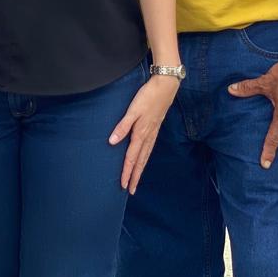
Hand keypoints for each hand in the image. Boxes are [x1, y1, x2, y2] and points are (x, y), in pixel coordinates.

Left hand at [109, 75, 178, 193]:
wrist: (166, 86)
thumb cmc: (148, 96)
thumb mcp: (133, 110)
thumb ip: (123, 126)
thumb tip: (112, 142)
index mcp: (141, 133)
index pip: (131, 158)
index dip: (127, 172)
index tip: (123, 185)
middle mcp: (148, 136)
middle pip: (140, 161)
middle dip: (135, 176)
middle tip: (131, 190)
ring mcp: (153, 132)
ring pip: (146, 156)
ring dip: (140, 168)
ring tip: (136, 179)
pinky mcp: (155, 127)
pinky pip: (150, 148)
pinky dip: (145, 157)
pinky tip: (144, 158)